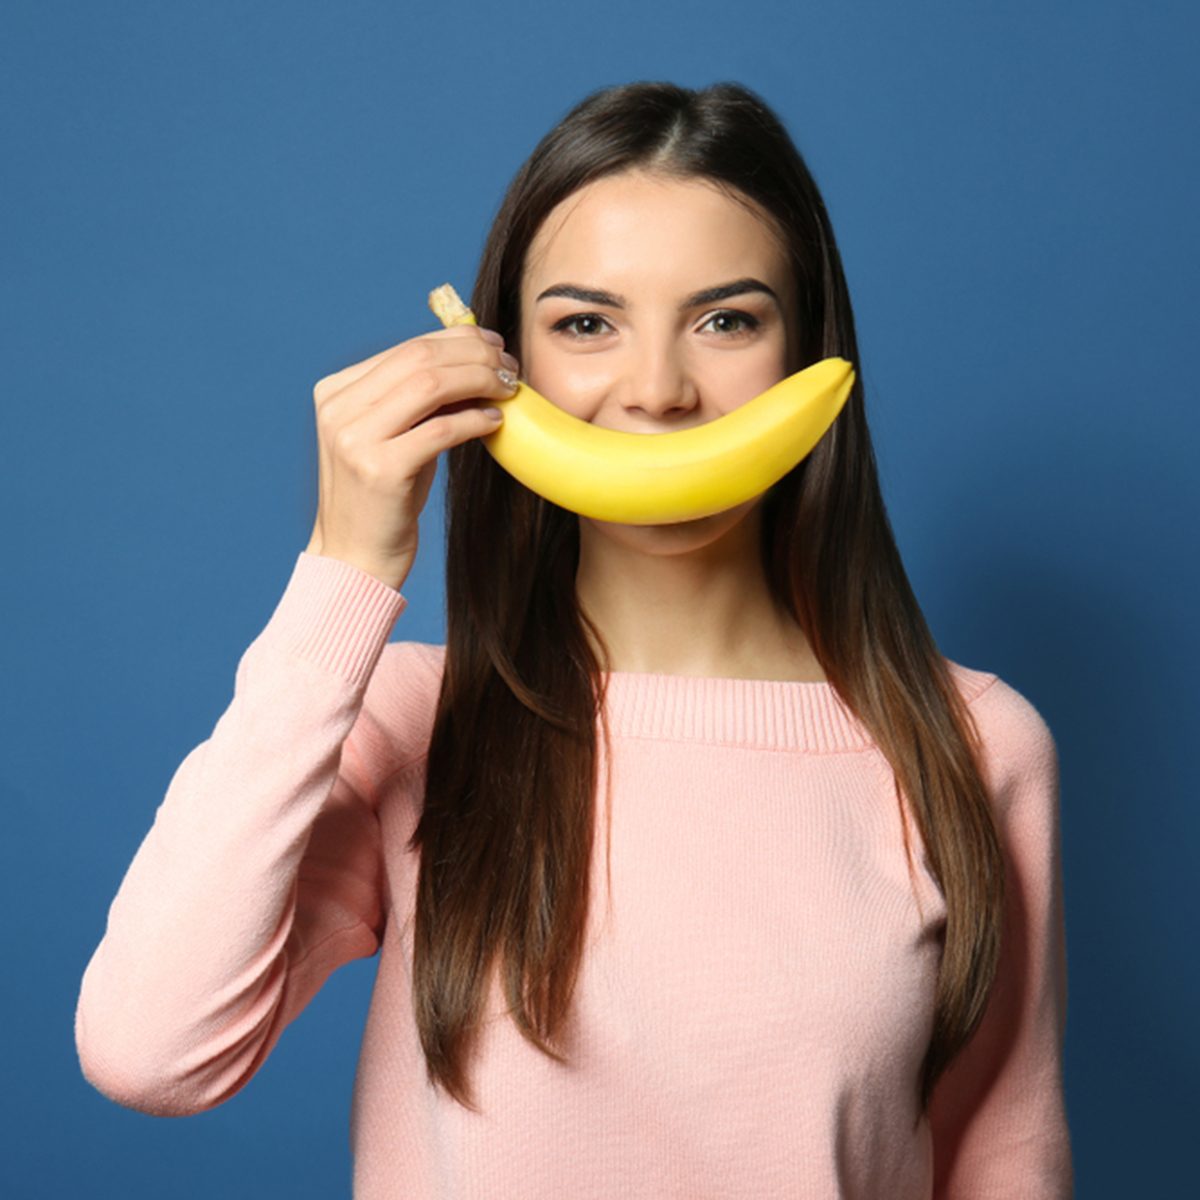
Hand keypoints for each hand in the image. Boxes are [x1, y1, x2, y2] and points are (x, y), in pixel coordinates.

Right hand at [304, 324, 517, 590]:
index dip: (459, 341)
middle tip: (510, 368)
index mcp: (335, 392)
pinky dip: (474, 421)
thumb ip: (418, 399)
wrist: (354, 560)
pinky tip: (495, 424)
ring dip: (479, 381)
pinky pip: (439, 430)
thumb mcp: (394, 437)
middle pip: (420, 359)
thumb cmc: (384, 498)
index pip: (407, 348)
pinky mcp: (379, 471)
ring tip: (508, 391)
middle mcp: (338, 410)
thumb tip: (475, 356)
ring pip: (430, 385)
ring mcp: (354, 439)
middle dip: (475, 356)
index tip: (496, 347)